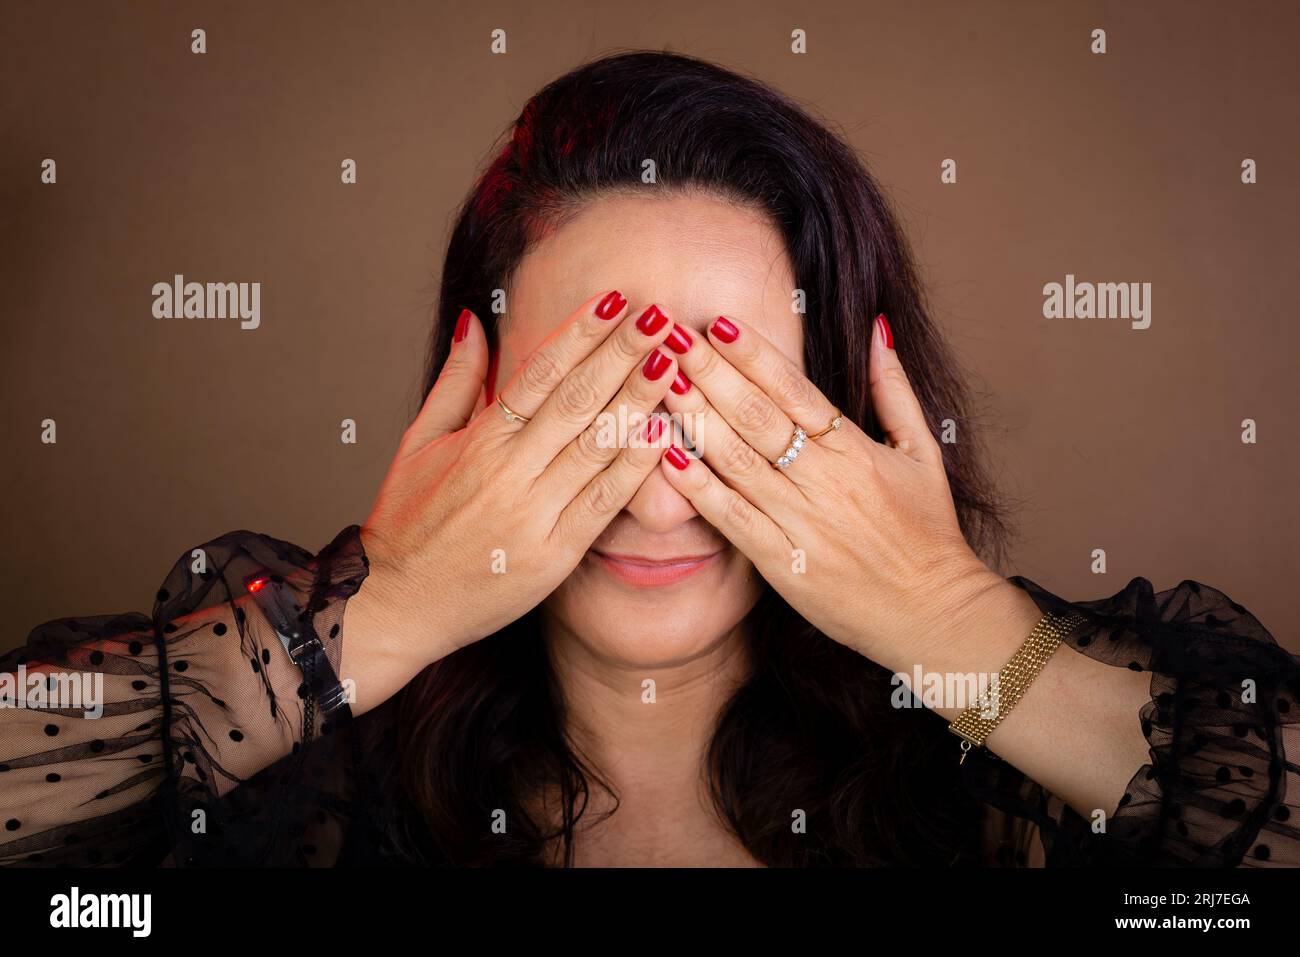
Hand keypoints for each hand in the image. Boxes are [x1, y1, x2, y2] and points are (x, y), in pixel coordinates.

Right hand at [344, 292, 683, 705]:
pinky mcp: (554, 555)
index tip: (615, 300)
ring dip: (639, 400)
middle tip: (660, 316)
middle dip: (622, 353)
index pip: (539, 373)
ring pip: (596, 446)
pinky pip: (602, 502)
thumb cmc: (407, 523)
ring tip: (673, 362)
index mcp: (478, 440)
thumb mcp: (419, 443)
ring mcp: (533, 514)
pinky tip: (663, 434)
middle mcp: (508, 471)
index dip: (580, 333)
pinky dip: (634, 467)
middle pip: (576, 400)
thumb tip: (477, 322)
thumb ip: (455, 382)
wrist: (398, 603)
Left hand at [658, 312, 1007, 665]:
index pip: (795, 391)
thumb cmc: (927, 531)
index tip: (719, 323)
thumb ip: (895, 389)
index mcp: (855, 450)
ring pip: (737, 462)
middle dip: (710, 373)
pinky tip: (666, 458)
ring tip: (659, 382)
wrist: (933, 611)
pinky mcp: (782, 564)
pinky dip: (698, 488)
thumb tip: (877, 328)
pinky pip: (732, 519)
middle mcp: (824, 481)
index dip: (754, 355)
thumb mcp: (923, 452)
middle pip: (757, 417)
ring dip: (695, 419)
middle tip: (671, 337)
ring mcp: (801, 523)